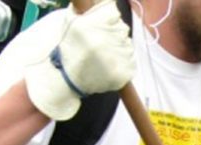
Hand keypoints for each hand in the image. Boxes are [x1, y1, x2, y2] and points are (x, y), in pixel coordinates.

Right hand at [24, 1, 134, 120]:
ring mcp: (114, 59)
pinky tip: (111, 67)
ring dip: (120, 50)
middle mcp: (102, 42)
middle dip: (115, 35)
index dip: (109, 20)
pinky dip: (124, 64)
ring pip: (129, 45)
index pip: (114, 13)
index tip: (102, 28)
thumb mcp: (71, 23)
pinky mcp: (122, 74)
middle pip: (123, 28)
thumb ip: (84, 8)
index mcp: (88, 27)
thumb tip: (105, 0)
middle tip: (102, 46)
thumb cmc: (70, 51)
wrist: (68, 80)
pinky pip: (131, 62)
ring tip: (105, 58)